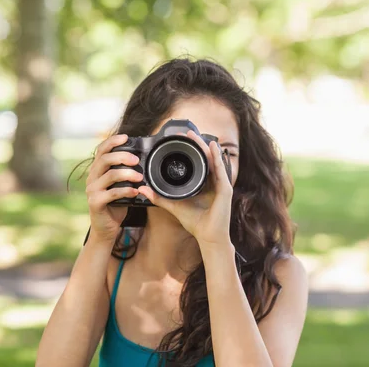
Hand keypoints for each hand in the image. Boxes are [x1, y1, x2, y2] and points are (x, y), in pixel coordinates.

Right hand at [85, 134, 142, 242]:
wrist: (106, 229)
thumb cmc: (116, 205)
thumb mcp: (120, 185)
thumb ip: (126, 173)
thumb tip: (143, 161)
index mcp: (97, 171)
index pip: (101, 150)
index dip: (112, 141)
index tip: (125, 137)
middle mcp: (92, 178)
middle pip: (105, 159)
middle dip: (123, 156)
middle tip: (137, 160)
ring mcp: (92, 190)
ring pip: (110, 175)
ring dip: (128, 174)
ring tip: (140, 177)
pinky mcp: (96, 203)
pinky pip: (112, 193)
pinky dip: (126, 191)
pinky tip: (136, 192)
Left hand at [138, 130, 233, 246]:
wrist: (208, 237)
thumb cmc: (196, 223)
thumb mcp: (174, 206)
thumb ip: (159, 197)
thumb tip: (143, 189)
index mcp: (204, 184)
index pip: (199, 163)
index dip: (191, 151)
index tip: (181, 140)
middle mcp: (214, 182)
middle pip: (206, 159)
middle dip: (197, 144)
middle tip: (187, 132)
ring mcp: (221, 185)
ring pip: (214, 161)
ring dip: (206, 147)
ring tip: (196, 136)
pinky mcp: (225, 190)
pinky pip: (221, 171)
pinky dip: (217, 159)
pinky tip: (213, 148)